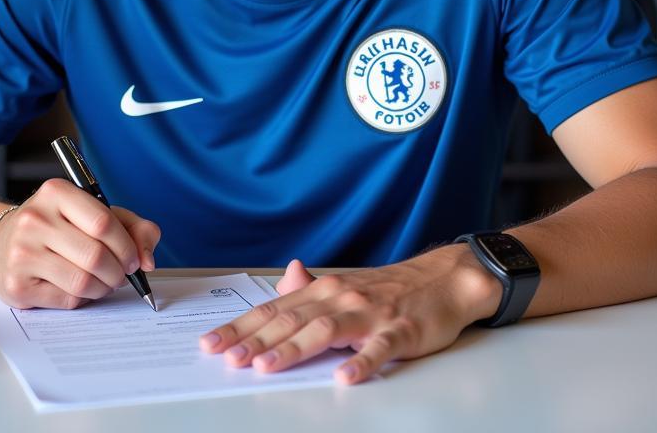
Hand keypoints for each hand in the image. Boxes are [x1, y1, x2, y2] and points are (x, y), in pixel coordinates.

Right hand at [0, 178, 160, 308]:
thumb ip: (132, 227)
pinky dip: (85, 298)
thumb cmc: (58, 226)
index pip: (103, 222)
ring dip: (104, 287)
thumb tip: (148, 260)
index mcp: (56, 192)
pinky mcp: (17, 285)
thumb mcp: (95, 213)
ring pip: (83, 281)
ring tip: (106, 282)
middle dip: (119, 271)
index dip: (127, 246)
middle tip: (123, 275)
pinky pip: (67, 299)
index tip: (134, 258)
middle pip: (95, 255)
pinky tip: (82, 288)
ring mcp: (22, 253)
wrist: (1, 244)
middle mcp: (35, 219)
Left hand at [199, 248, 499, 383]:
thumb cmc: (391, 289)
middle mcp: (342, 297)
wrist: (444, 279)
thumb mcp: (347, 286)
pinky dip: (361, 361)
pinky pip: (380, 348)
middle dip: (255, 340)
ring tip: (266, 368)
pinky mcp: (401, 331)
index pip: (275, 309)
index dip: (242, 327)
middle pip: (292, 320)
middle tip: (226, 359)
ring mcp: (371, 314)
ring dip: (293, 349)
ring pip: (326, 331)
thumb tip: (283, 281)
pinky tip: (344, 376)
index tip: (212, 343)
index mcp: (325, 289)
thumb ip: (312, 290)